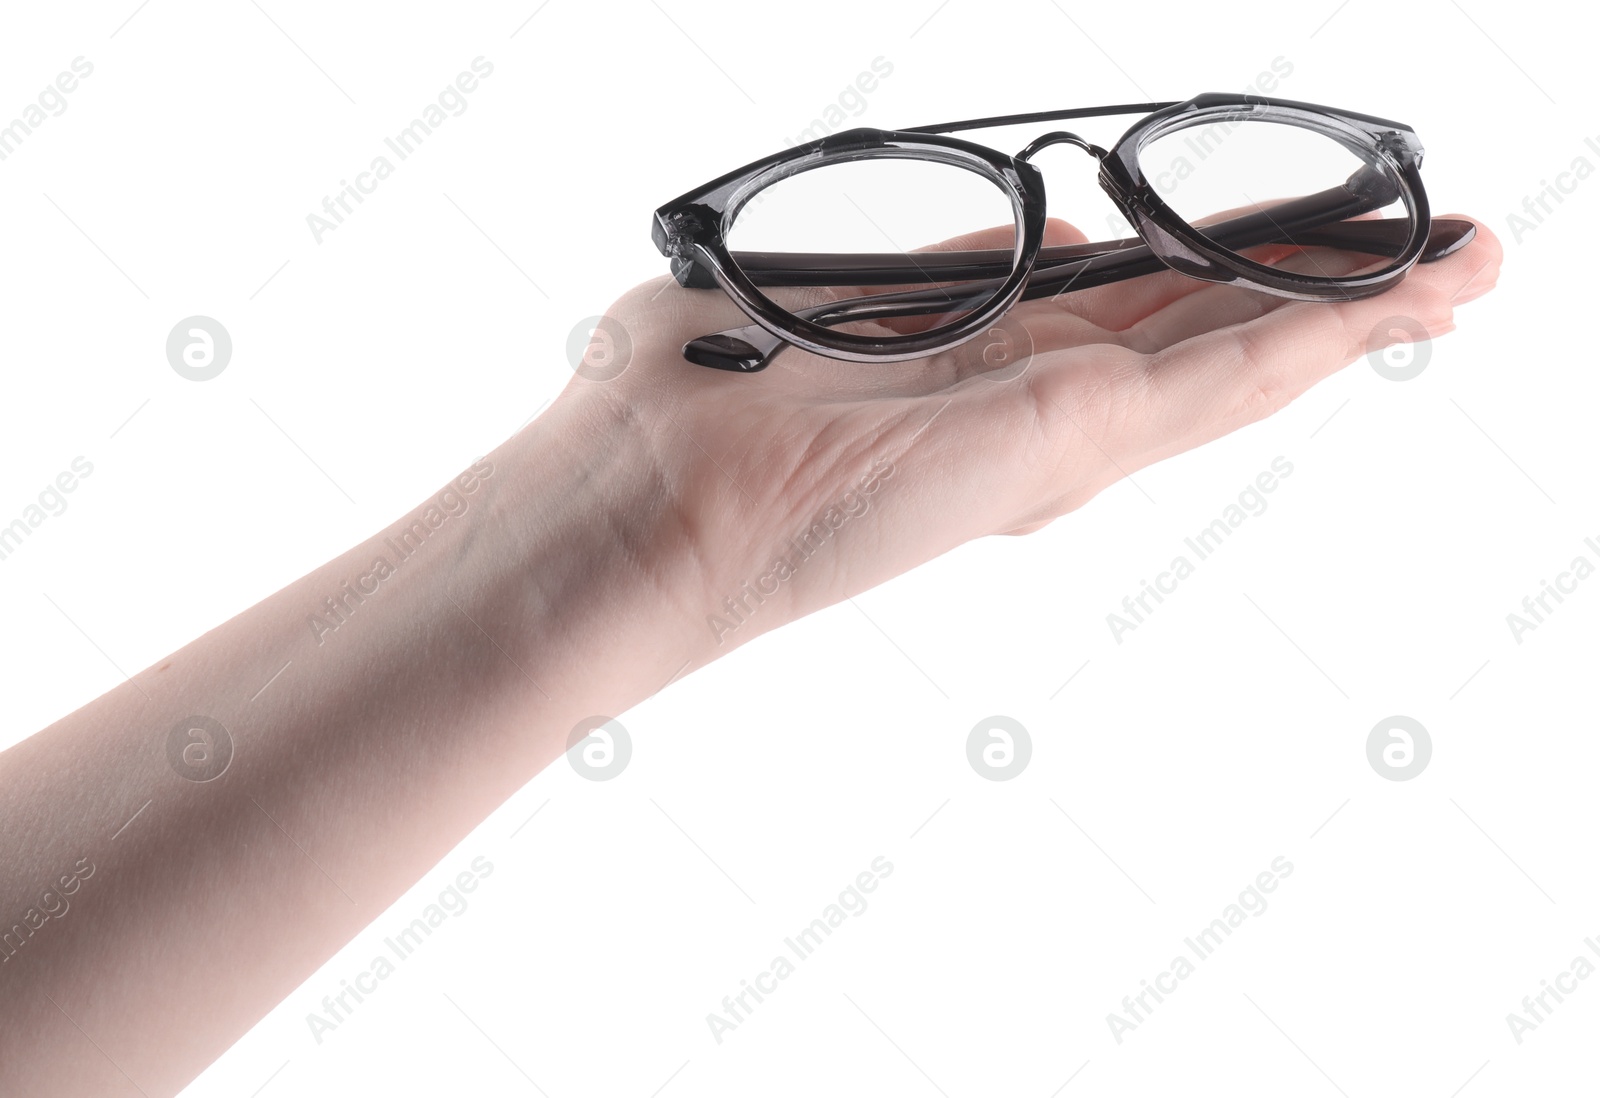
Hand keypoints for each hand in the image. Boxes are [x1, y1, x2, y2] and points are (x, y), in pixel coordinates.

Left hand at [544, 215, 1500, 667]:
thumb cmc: (687, 401)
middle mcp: (1024, 401)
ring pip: (1231, 359)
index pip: (1127, 307)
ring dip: (1349, 313)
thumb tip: (1039, 241)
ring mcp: (1048, 431)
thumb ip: (924, 274)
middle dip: (1316, 290)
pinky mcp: (1056, 444)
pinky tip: (1397, 303)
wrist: (637, 509)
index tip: (1289, 237)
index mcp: (969, 359)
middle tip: (1436, 257)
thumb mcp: (813, 296)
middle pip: (1199, 331)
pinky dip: (1309, 338)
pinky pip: (1208, 379)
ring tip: (1460, 274)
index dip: (1219, 271)